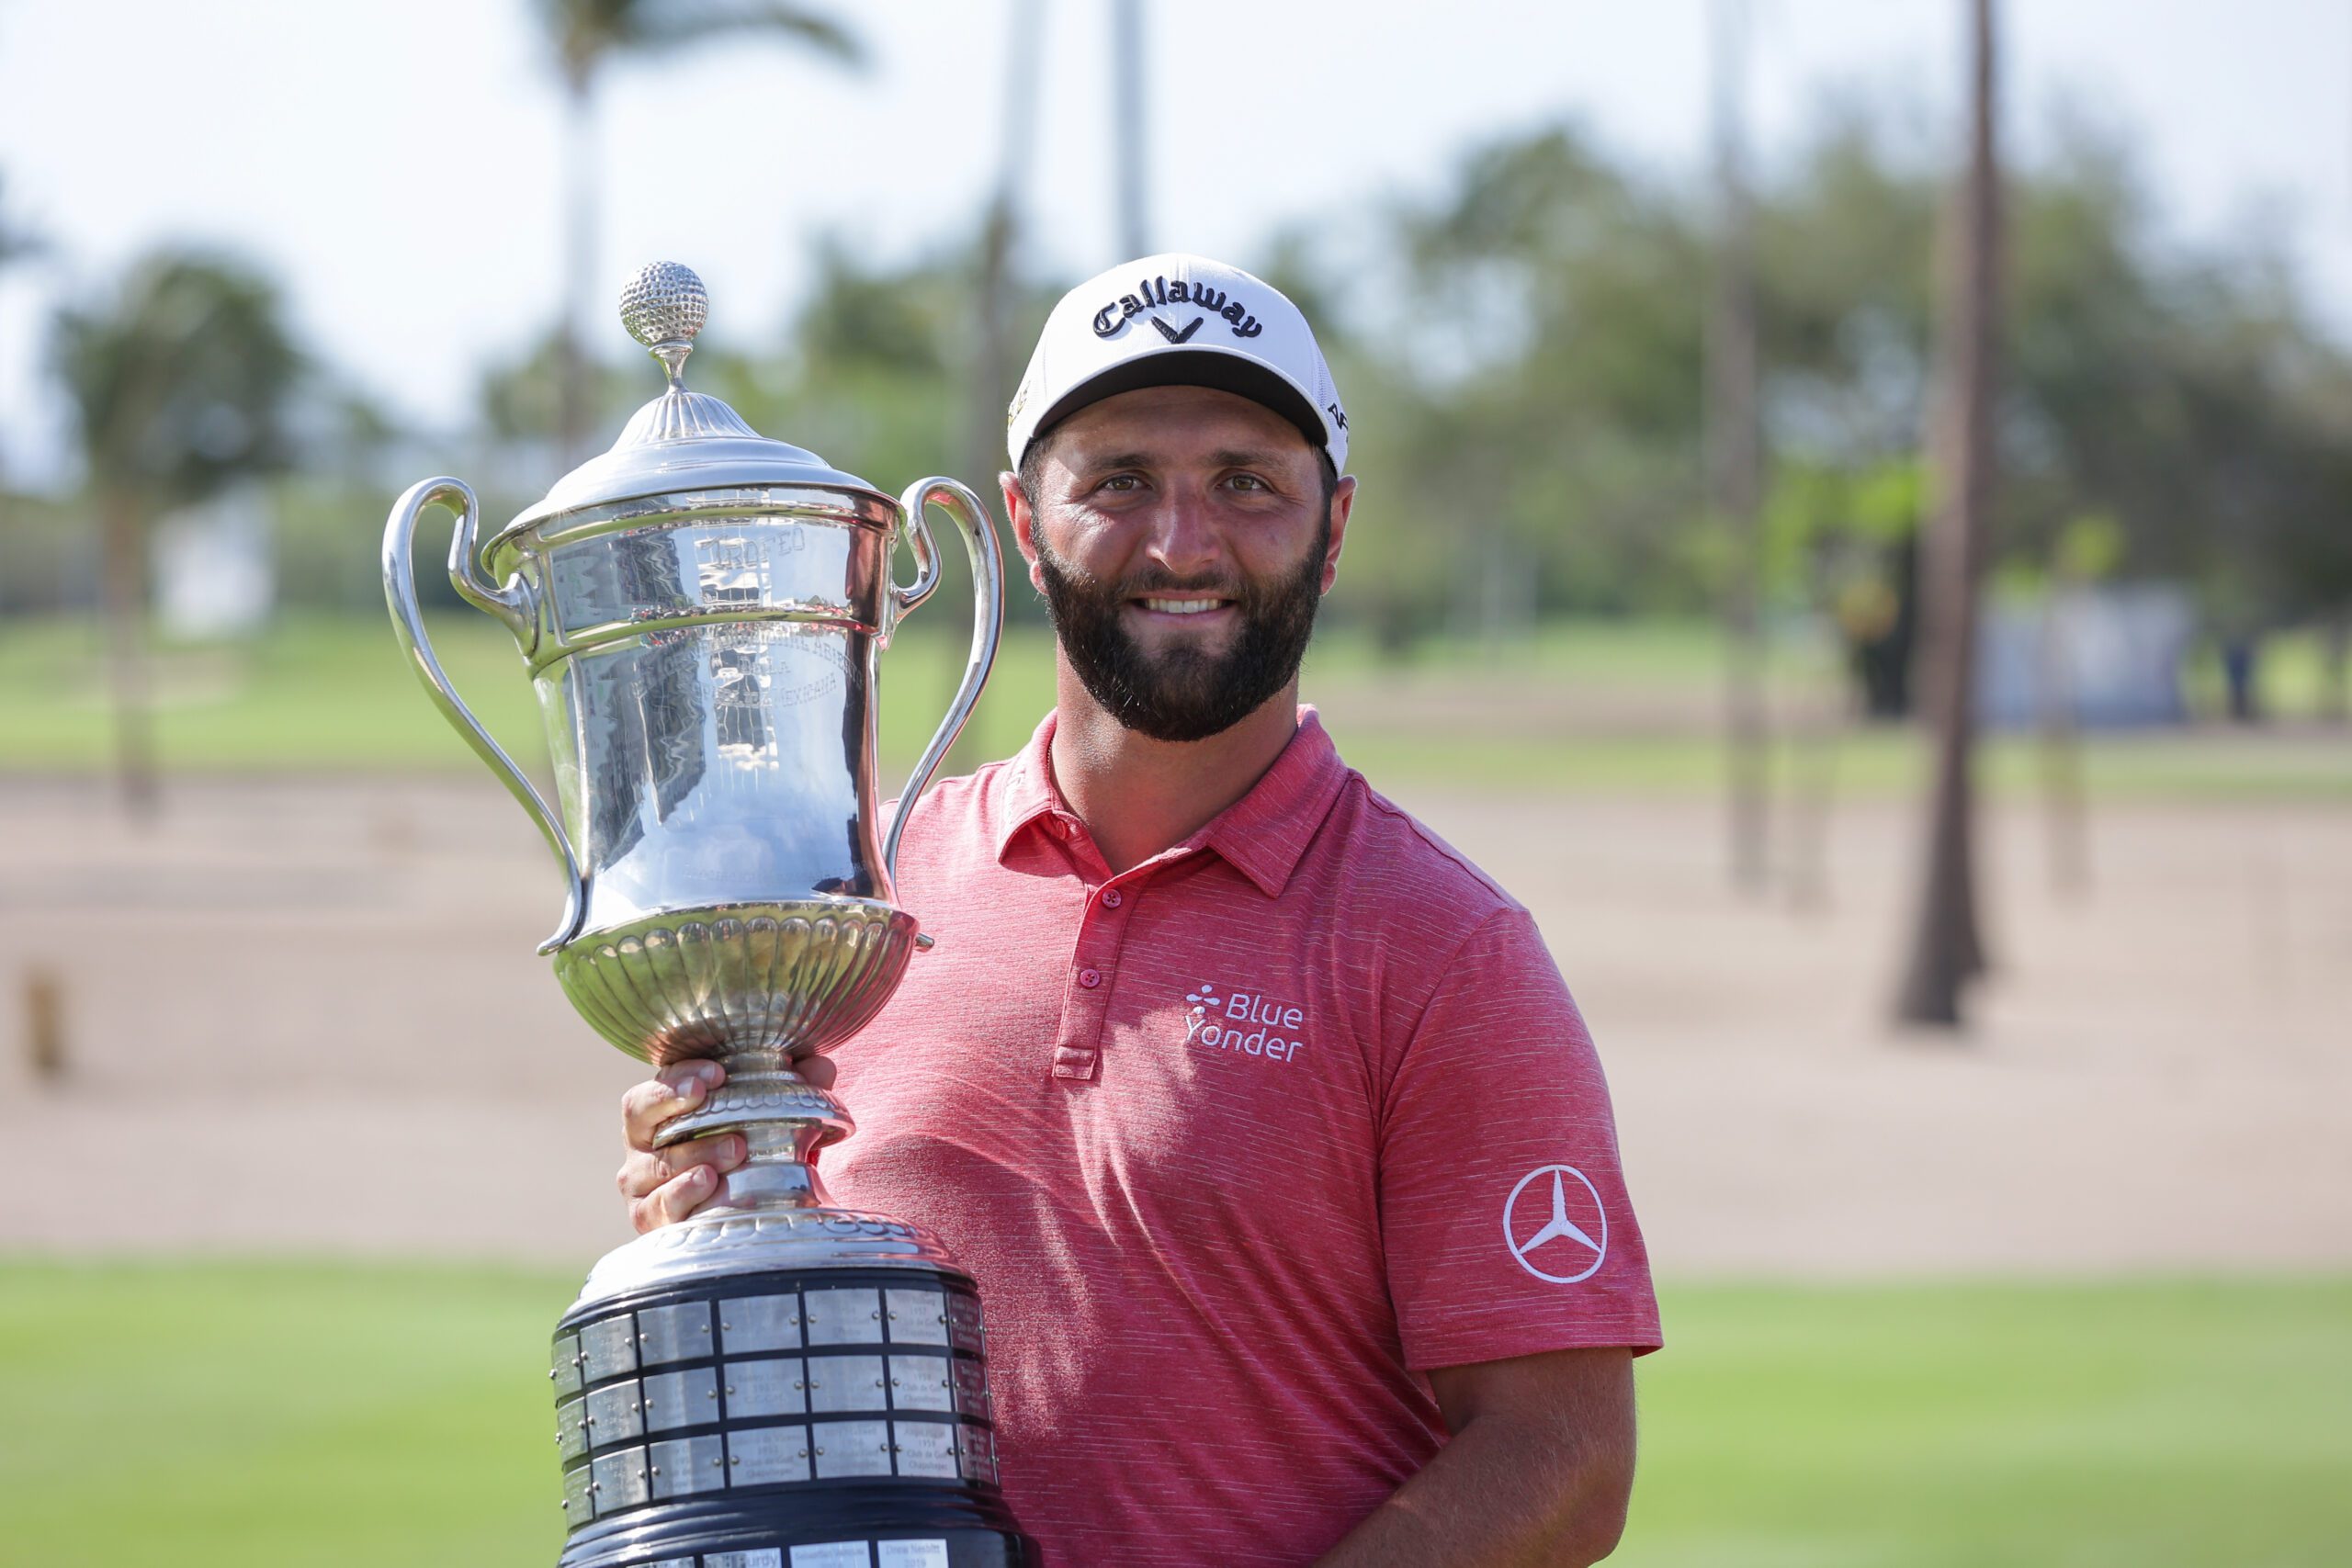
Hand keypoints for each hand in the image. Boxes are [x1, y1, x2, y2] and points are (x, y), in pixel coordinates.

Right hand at [615, 1056, 837, 1232]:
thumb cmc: (746, 1145)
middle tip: (715, 1099)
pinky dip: (682, 1194)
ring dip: (695, 1153)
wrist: (743, 1206)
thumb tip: (819, 1067)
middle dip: (677, 1106)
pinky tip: (709, 1181)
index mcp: (660, 1109)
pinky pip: (656, 1207)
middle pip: (641, 1117)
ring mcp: (641, 1183)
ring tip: (735, 1148)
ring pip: (656, 1164)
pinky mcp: (649, 1218)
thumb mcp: (768, 1113)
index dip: (678, 1077)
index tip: (716, 1073)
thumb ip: (793, 1084)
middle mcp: (643, 1143)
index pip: (655, 1084)